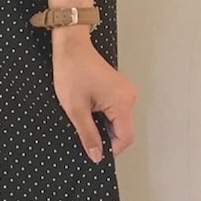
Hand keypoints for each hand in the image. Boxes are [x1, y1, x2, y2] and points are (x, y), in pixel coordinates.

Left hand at [52, 30, 137, 162]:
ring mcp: (125, 92)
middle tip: (85, 136)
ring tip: (84, 120)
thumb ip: (88, 134)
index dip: (111, 149)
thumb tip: (96, 155)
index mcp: (122, 102)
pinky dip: (103, 117)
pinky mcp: (119, 89)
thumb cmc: (72, 70)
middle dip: (105, 138)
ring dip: (103, 127)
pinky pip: (116, 111)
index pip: (125, 138)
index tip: (94, 152)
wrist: (71, 45)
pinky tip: (89, 112)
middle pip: (124, 130)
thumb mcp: (75, 108)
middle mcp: (129, 97)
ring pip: (119, 121)